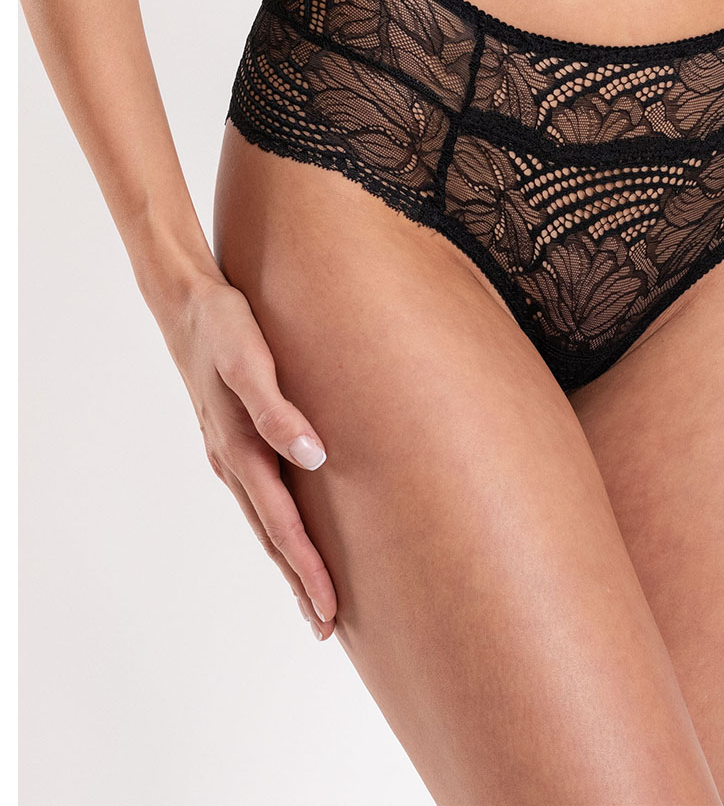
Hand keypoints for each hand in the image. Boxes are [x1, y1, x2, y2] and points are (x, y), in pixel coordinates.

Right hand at [156, 270, 336, 638]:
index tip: (330, 610)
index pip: (283, 524)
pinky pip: (260, 497)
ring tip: (312, 597)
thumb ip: (279, 409)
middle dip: (300, 582)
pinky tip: (288, 533)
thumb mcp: (251, 362)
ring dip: (288, 561)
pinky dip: (277, 528)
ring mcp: (230, 455)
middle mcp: (234, 462)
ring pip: (264, 521)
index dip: (307, 569)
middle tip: (327, 626)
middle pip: (273, 536)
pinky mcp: (234, 441)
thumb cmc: (224, 328)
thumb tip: (315, 454)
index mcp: (242, 450)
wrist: (186, 304)